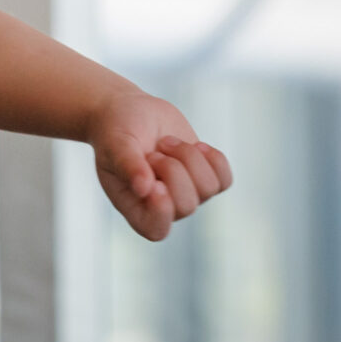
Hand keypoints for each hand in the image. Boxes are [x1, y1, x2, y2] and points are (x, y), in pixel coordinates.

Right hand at [88, 94, 232, 241]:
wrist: (132, 112)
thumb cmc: (116, 131)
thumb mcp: (115, 144)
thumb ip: (127, 165)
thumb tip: (144, 189)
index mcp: (134, 205)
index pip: (155, 229)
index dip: (162, 213)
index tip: (156, 184)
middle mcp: (162, 206)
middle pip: (186, 205)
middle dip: (172, 169)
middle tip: (153, 152)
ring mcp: (186, 193)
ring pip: (208, 188)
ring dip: (188, 157)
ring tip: (167, 142)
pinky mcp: (205, 178)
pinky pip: (224, 179)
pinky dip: (213, 158)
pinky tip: (194, 145)